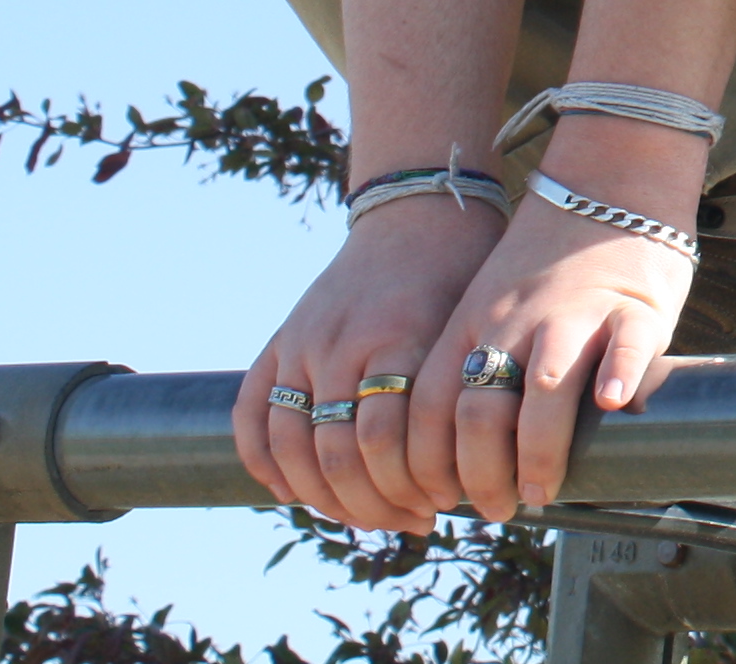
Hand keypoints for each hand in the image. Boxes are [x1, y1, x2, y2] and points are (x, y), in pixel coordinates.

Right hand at [237, 195, 508, 533]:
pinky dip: (265, 463)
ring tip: (364, 517)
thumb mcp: (472, 325)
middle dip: (374, 505)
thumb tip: (483, 473)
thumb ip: (460, 392)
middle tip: (411, 522)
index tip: (440, 508)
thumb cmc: (462, 272)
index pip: (382, 441)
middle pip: (336, 454)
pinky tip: (293, 492)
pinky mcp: (279, 342)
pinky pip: (251, 415)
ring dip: (324, 498)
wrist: (417, 213)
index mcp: (396, 338)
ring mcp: (301, 344)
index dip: (407, 487)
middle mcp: (340, 343)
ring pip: (291, 446)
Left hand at [410, 186, 694, 520]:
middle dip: (483, 475)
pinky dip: (619, 377)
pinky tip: (611, 404)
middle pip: (481, 412)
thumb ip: (474, 365)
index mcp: (471, 324)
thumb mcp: (488, 306)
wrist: (606, 185)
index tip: (442, 500)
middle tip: (500, 507)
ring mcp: (575, 313)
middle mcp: (516, 322)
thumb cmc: (546, 265)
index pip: (431, 408)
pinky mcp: (634, 306)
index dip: (430, 465)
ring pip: (545, 389)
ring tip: (543, 489)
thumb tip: (459, 458)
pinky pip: (626, 345)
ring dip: (539, 451)